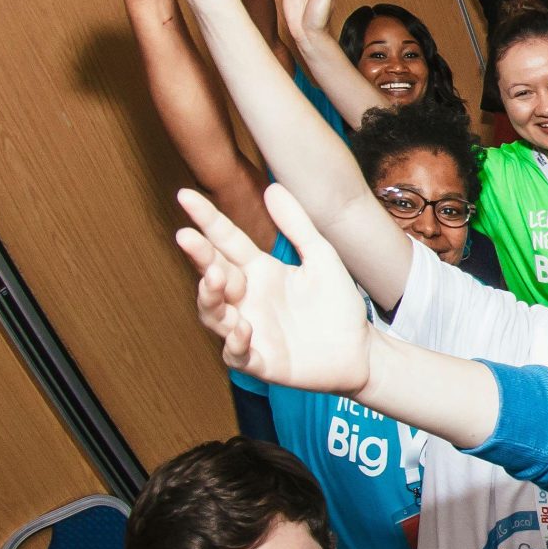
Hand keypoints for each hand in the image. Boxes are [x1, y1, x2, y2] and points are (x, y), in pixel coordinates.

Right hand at [172, 186, 374, 396]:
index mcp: (258, 271)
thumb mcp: (321, 257)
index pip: (225, 242)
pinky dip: (235, 342)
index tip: (185, 195)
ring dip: (209, 297)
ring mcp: (250, 330)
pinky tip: (243, 327)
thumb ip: (297, 225)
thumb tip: (273, 187)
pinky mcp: (261, 361)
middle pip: (213, 274)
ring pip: (214, 315)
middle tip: (186, 236)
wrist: (361, 350)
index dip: (206, 219)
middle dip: (198, 257)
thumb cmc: (337, 304)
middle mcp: (247, 299)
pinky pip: (236, 354)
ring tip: (216, 279)